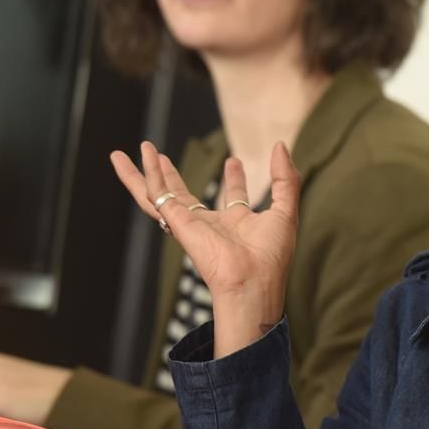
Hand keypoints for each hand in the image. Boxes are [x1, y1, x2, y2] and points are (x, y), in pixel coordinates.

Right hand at [109, 140, 300, 356]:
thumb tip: (280, 146)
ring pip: (159, 195)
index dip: (234, 179)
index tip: (234, 162)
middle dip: (172, 175)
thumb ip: (285, 179)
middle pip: (184, 195)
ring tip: (143, 147)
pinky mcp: (177, 222)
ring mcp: (190, 224)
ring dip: (147, 172)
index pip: (232, 198)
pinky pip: (158, 194)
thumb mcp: (285, 210)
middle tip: (160, 155)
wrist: (252, 281)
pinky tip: (146, 155)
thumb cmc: (270, 257)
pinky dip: (149, 174)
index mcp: (238, 225)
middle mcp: (210, 225)